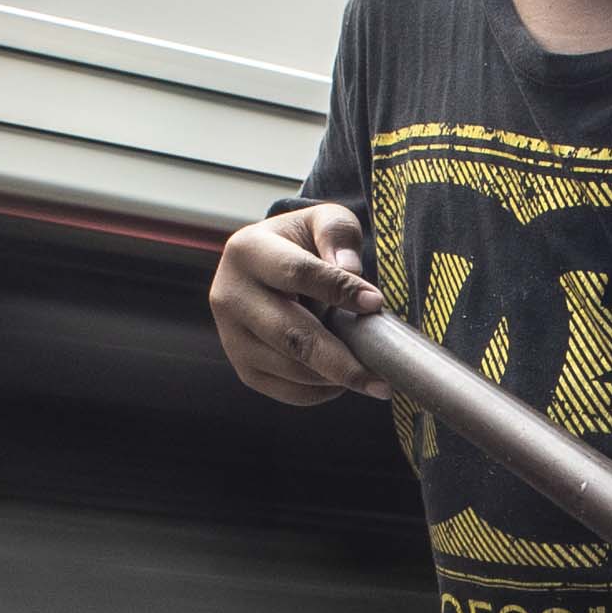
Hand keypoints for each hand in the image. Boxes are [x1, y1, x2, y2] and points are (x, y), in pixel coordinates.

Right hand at [210, 203, 384, 404]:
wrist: (270, 268)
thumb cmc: (304, 243)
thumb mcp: (323, 221)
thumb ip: (338, 234)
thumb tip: (351, 271)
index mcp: (246, 251)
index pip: (296, 273)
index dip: (338, 289)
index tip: (375, 303)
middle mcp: (230, 297)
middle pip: (290, 335)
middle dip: (340, 360)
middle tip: (381, 380)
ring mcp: (232, 338)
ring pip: (291, 368)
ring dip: (335, 376)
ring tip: (371, 373)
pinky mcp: (244, 369)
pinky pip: (288, 391)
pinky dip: (323, 391)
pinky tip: (343, 378)